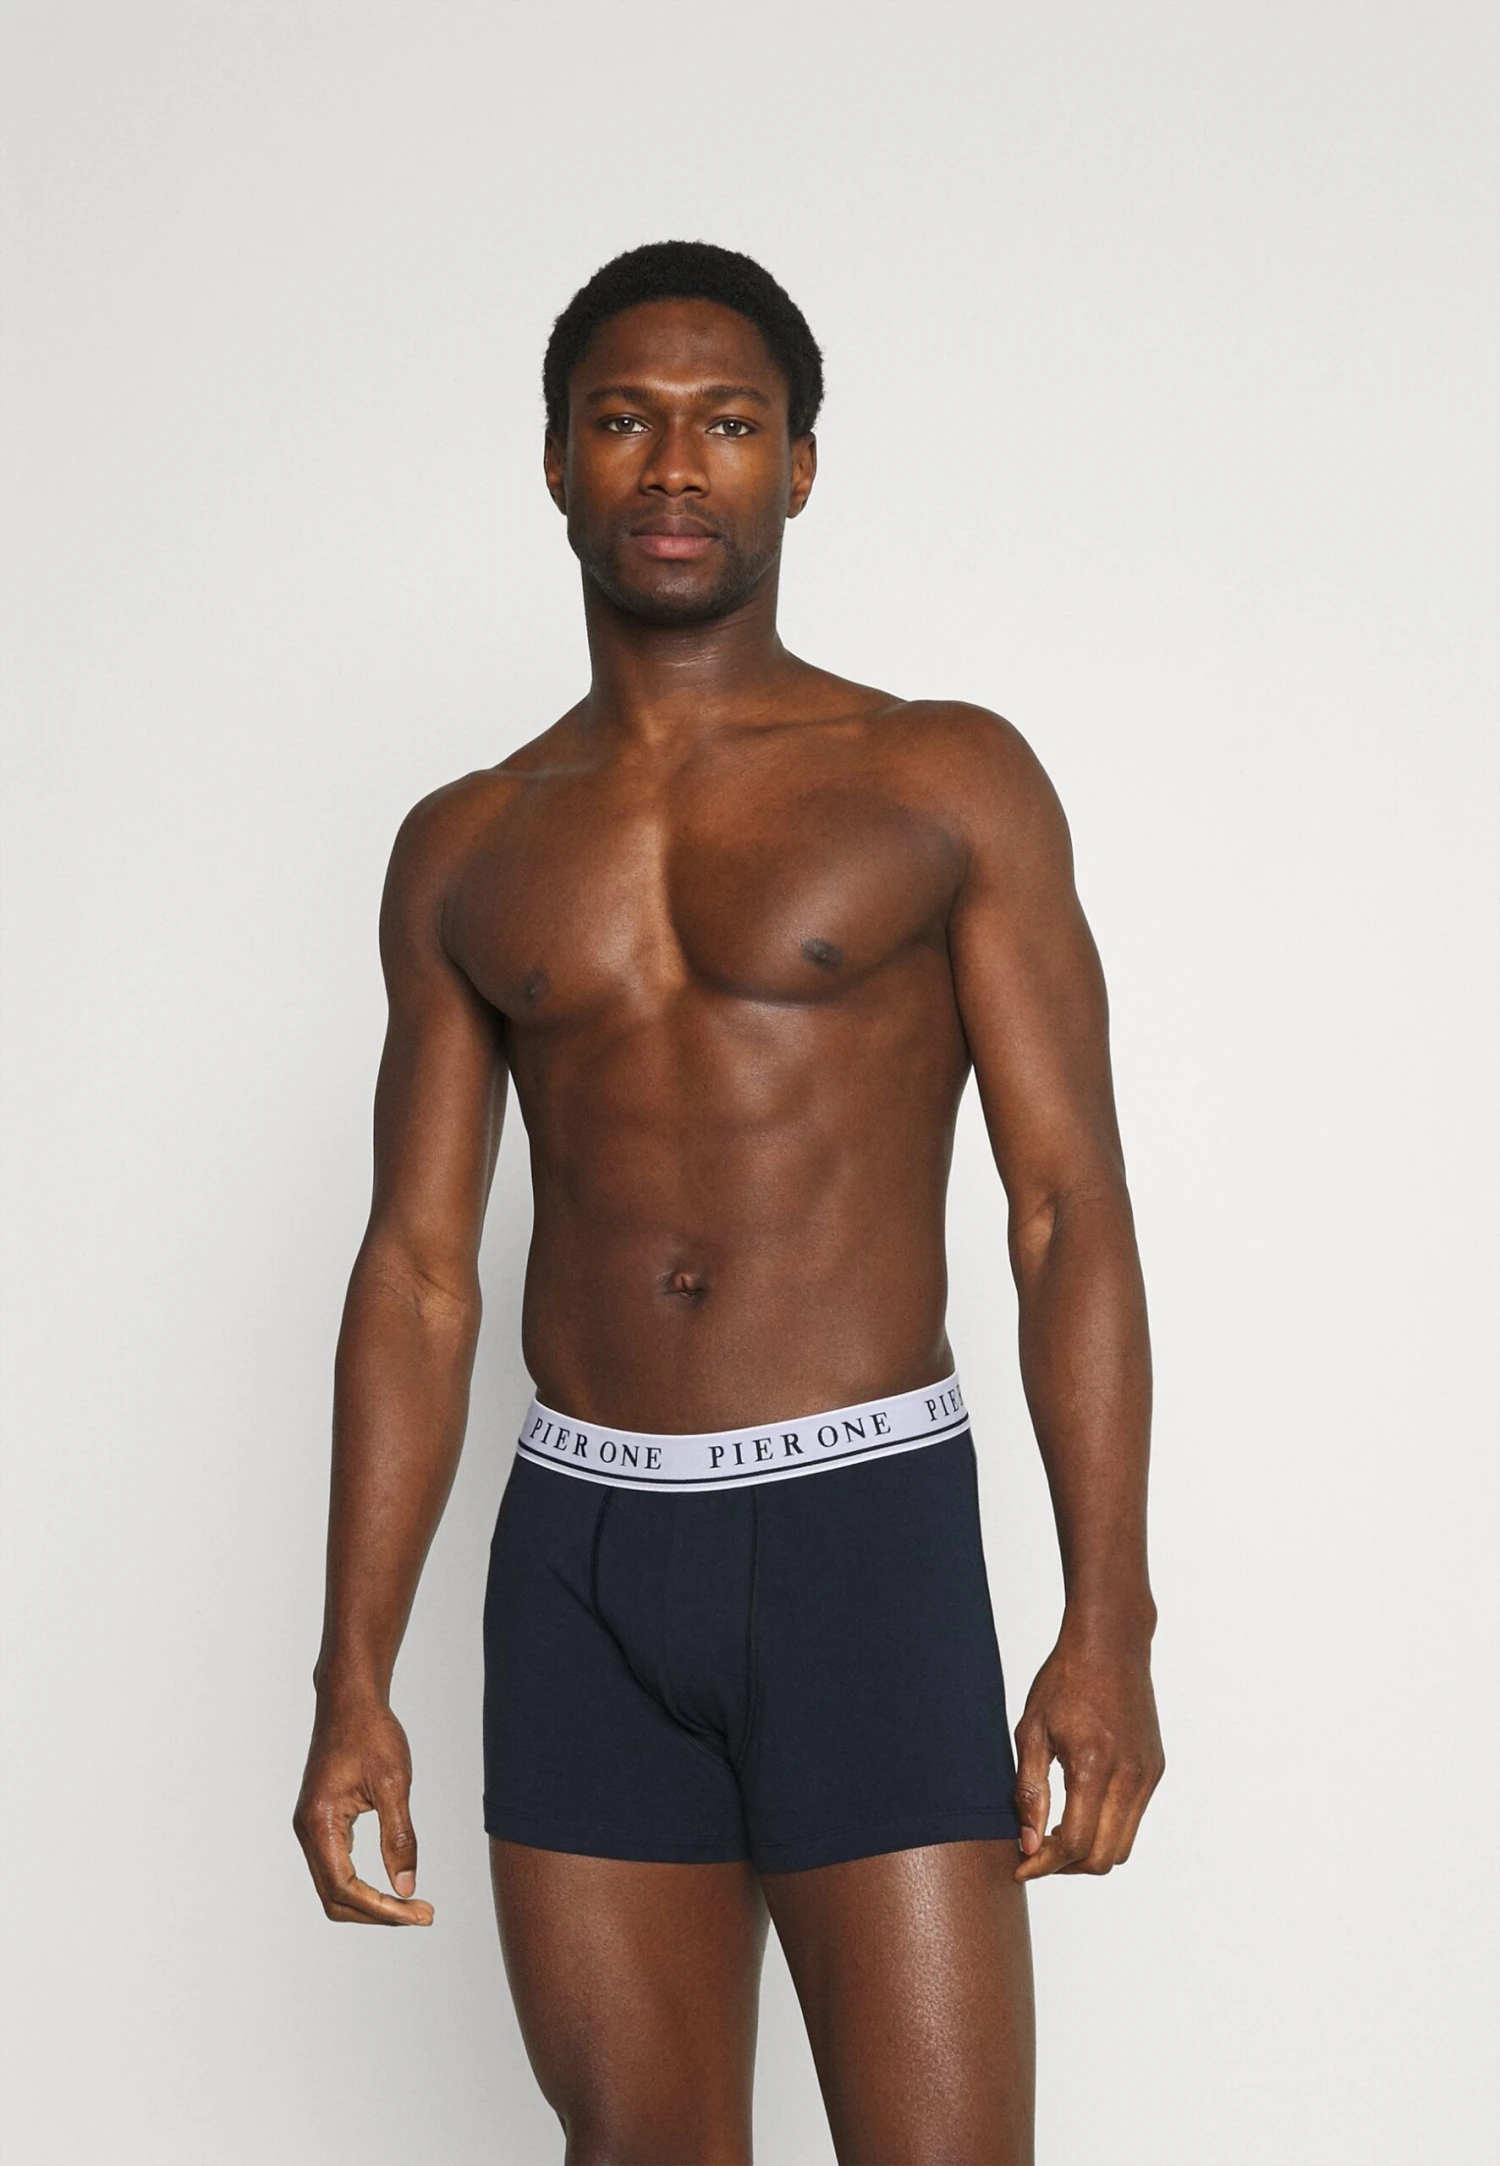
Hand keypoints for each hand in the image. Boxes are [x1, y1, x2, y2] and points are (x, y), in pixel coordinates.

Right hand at [294, 1696, 434, 1924]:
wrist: (349, 1700)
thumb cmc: (371, 1733)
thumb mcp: (394, 1783)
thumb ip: (399, 1838)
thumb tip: (406, 1888)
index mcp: (319, 1823)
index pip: (345, 1888)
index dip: (382, 1909)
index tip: (419, 1912)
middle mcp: (307, 1830)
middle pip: (335, 1897)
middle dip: (377, 1913)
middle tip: (421, 1913)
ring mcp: (310, 1827)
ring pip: (333, 1886)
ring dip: (369, 1902)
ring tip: (411, 1904)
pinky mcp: (320, 1821)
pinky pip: (336, 1866)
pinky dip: (362, 1884)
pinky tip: (391, 1882)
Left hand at [1012, 1624, 1163, 1881]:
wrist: (1111, 1643)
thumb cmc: (1064, 1680)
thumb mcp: (1031, 1729)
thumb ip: (1029, 1790)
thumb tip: (1028, 1843)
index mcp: (1093, 1765)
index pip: (1074, 1843)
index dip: (1043, 1864)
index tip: (1020, 1865)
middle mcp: (1129, 1777)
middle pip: (1103, 1858)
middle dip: (1066, 1866)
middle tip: (1036, 1852)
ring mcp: (1147, 1775)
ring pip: (1122, 1846)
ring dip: (1088, 1852)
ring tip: (1056, 1833)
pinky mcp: (1155, 1769)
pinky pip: (1133, 1819)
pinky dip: (1106, 1829)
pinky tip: (1080, 1809)